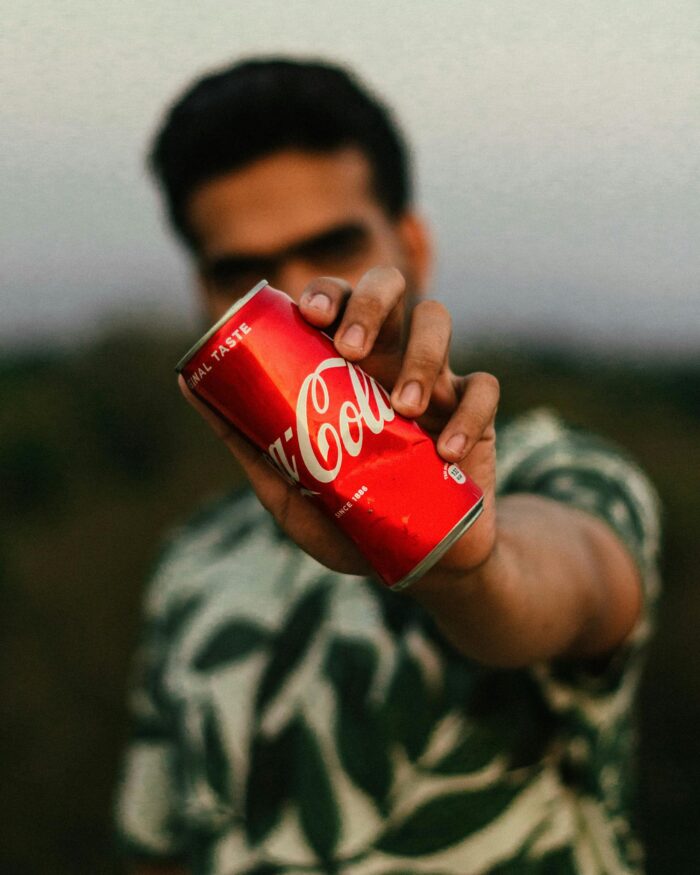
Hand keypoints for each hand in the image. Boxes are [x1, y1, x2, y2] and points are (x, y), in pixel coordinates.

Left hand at [179, 267, 499, 581]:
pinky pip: (483, 391)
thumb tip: (185, 381)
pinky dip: (469, 416)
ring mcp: (435, 383)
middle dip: (371, 303)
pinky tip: (447, 453)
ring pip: (438, 322)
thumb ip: (245, 437)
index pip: (338, 302)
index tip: (310, 314)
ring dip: (421, 357)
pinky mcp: (477, 415)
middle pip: (391, 289)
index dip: (328, 293)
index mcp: (347, 366)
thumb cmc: (349, 516)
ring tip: (401, 410)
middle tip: (349, 349)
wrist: (417, 559)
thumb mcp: (288, 484)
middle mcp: (390, 359)